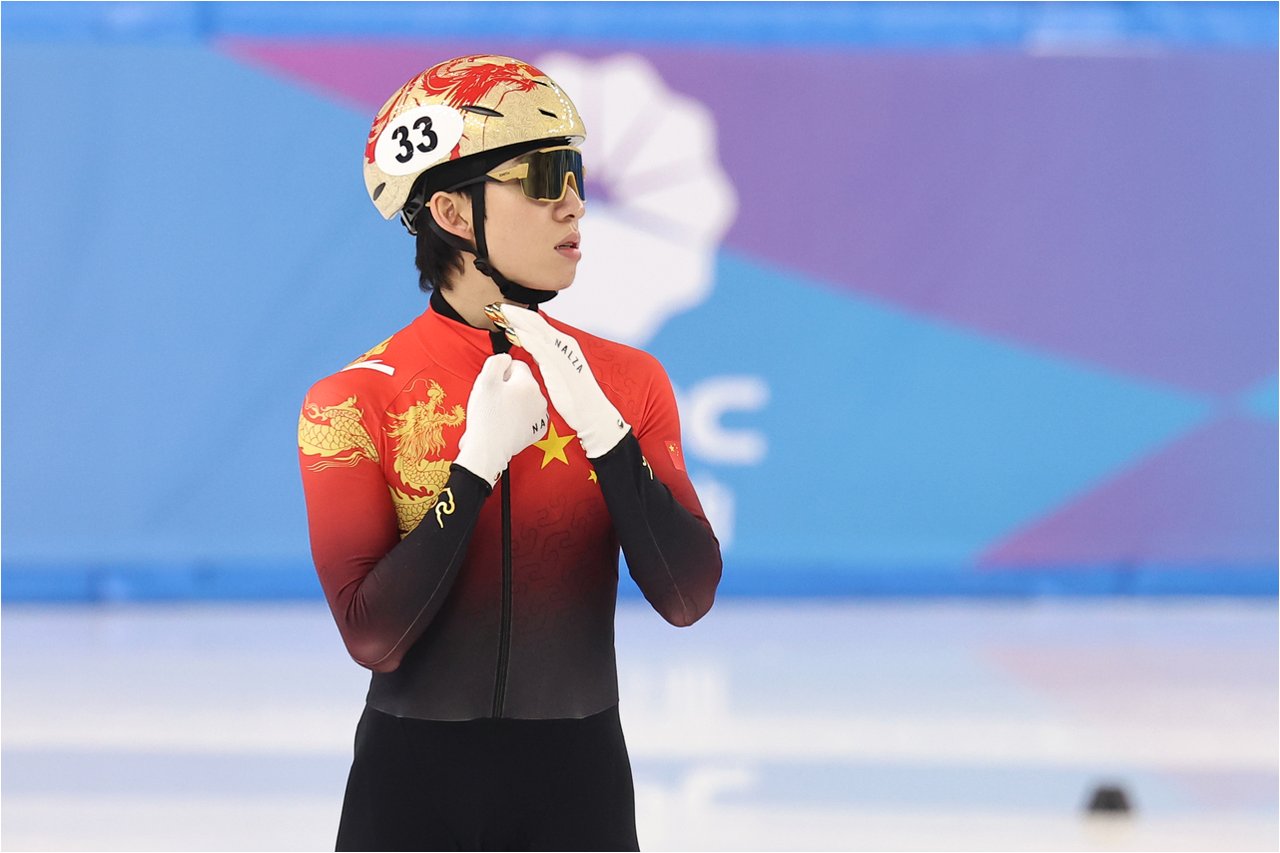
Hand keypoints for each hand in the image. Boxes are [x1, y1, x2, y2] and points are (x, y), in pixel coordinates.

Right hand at [453, 354, 548, 486]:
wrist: (488, 449)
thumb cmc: (486, 417)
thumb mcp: (485, 380)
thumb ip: (497, 361)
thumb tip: (505, 360)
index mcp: (528, 384)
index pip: (516, 366)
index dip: (501, 373)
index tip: (493, 385)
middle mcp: (539, 399)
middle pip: (522, 383)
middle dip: (508, 388)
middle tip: (493, 400)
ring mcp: (540, 416)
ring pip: (525, 399)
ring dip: (513, 402)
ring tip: (499, 413)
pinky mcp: (537, 430)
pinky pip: (528, 416)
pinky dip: (519, 417)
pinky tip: (507, 423)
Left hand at [494, 304, 628, 457]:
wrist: (591, 412)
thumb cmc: (575, 395)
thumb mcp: (558, 370)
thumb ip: (546, 357)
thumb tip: (533, 349)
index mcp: (563, 344)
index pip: (538, 324)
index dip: (520, 316)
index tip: (503, 311)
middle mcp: (563, 344)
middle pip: (535, 322)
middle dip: (515, 313)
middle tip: (496, 306)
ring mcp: (561, 353)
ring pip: (536, 330)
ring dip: (517, 320)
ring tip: (500, 312)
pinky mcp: (558, 365)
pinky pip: (539, 347)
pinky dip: (526, 337)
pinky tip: (513, 332)